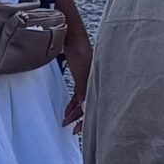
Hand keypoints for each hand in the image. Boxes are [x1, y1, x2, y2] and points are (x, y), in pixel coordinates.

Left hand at [60, 15, 93, 129]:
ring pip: (83, 100)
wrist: (71, 34)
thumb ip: (83, 91)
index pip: (93, 105)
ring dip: (74, 111)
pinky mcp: (81, 74)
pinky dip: (73, 102)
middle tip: (71, 128)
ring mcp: (88, 78)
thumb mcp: (81, 72)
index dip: (85, 119)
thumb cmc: (78, 50)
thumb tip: (84, 109)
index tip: (77, 130)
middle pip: (89, 104)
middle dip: (79, 118)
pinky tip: (67, 108)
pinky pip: (78, 93)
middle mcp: (95, 80)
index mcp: (98, 80)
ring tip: (66, 120)